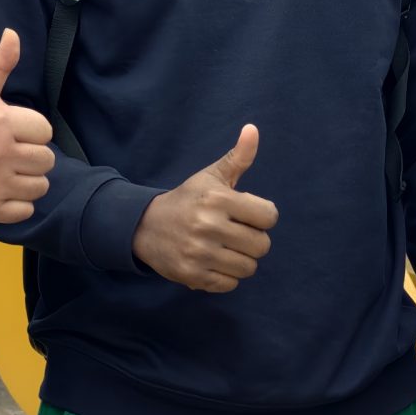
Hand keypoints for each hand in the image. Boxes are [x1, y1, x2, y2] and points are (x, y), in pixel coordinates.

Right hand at [0, 29, 54, 223]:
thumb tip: (13, 34)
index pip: (45, 131)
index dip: (33, 131)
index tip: (14, 131)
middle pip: (47, 160)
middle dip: (32, 156)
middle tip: (11, 152)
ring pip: (40, 186)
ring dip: (28, 180)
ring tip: (8, 170)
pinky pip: (26, 210)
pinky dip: (18, 203)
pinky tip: (1, 189)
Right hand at [133, 124, 277, 291]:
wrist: (146, 226)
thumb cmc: (188, 199)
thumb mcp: (211, 176)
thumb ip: (238, 157)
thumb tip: (253, 129)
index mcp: (218, 198)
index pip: (269, 216)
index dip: (263, 216)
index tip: (247, 214)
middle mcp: (209, 225)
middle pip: (263, 245)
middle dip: (254, 240)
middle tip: (235, 233)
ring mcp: (200, 253)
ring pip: (249, 267)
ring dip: (241, 260)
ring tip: (225, 248)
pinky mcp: (192, 276)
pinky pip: (231, 284)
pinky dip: (226, 276)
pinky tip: (213, 262)